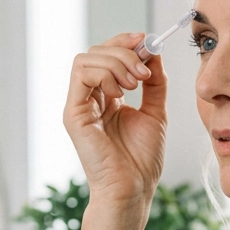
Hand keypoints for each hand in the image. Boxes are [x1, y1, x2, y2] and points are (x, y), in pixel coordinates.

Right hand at [63, 33, 166, 204]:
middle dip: (124, 51)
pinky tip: (119, 93)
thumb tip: (154, 51)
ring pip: (87, 59)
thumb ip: (154, 82)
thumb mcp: (155, 111)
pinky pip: (81, 75)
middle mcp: (90, 98)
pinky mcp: (73, 113)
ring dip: (116, 63)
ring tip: (134, 84)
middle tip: (143, 71)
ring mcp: (79, 104)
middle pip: (96, 52)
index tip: (148, 41)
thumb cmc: (141, 159)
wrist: (133, 188)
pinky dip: (104, 74)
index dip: (126, 42)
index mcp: (107, 97)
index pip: (108, 55)